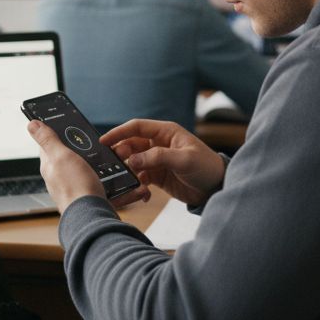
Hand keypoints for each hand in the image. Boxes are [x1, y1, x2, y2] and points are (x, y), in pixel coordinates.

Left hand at [26, 120, 147, 212]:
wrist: (91, 217)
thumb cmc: (75, 187)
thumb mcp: (61, 156)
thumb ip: (47, 139)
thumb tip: (31, 124)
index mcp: (50, 166)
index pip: (49, 144)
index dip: (56, 133)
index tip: (66, 124)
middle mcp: (60, 178)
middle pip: (70, 156)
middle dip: (82, 148)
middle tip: (95, 142)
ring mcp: (75, 187)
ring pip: (88, 170)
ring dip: (99, 163)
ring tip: (113, 158)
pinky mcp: (88, 196)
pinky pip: (101, 184)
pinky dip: (110, 179)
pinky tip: (118, 175)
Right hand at [101, 119, 224, 207]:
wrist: (216, 188)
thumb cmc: (206, 167)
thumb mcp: (184, 160)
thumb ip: (158, 158)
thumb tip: (132, 160)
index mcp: (166, 132)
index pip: (137, 127)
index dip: (119, 132)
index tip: (103, 141)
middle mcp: (159, 144)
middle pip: (131, 144)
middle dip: (121, 153)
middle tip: (113, 164)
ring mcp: (157, 160)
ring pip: (133, 161)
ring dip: (127, 169)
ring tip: (126, 179)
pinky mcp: (157, 175)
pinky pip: (140, 176)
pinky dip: (136, 183)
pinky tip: (141, 192)